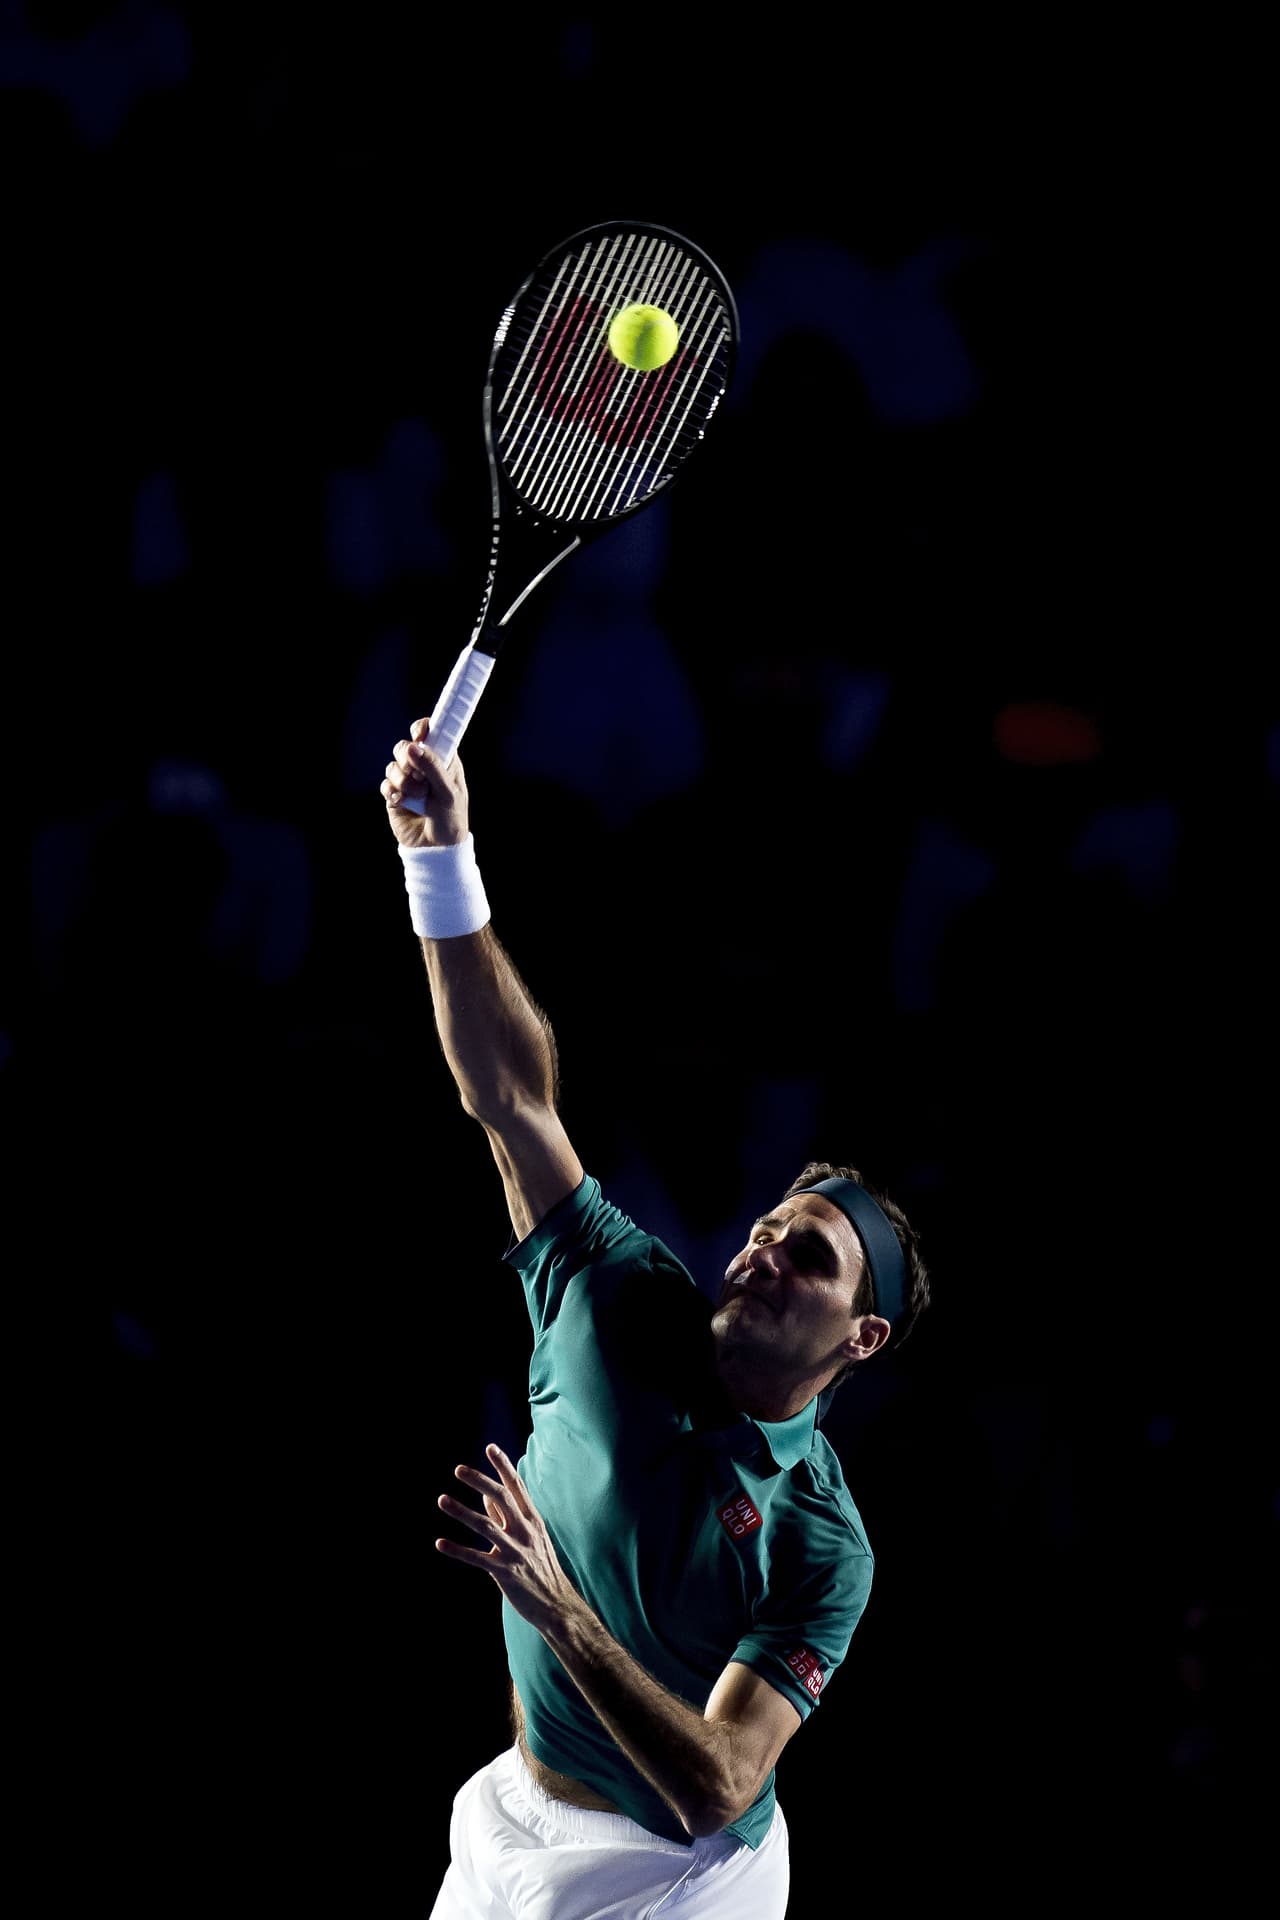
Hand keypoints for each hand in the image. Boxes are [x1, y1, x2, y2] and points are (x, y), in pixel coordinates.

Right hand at [381, 717, 470, 849]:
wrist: (436, 848)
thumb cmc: (451, 819)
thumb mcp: (448, 792)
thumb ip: (433, 767)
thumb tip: (414, 746)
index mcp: (443, 760)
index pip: (430, 733)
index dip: (422, 729)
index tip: (419, 736)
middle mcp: (424, 767)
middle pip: (405, 746)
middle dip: (408, 759)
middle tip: (418, 775)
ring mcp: (408, 780)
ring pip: (393, 766)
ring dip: (404, 781)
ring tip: (418, 797)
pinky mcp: (394, 794)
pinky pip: (386, 783)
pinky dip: (393, 792)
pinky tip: (402, 802)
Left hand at [436, 1444, 578, 1635]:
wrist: (557, 1604)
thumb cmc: (541, 1567)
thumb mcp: (531, 1537)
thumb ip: (508, 1517)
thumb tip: (486, 1497)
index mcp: (533, 1520)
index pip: (517, 1487)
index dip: (503, 1467)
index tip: (490, 1448)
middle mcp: (525, 1531)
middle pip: (502, 1499)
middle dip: (480, 1482)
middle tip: (459, 1469)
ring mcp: (516, 1551)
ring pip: (486, 1526)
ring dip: (462, 1512)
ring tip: (442, 1500)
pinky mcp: (505, 1573)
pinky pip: (477, 1559)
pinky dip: (458, 1550)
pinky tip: (440, 1543)